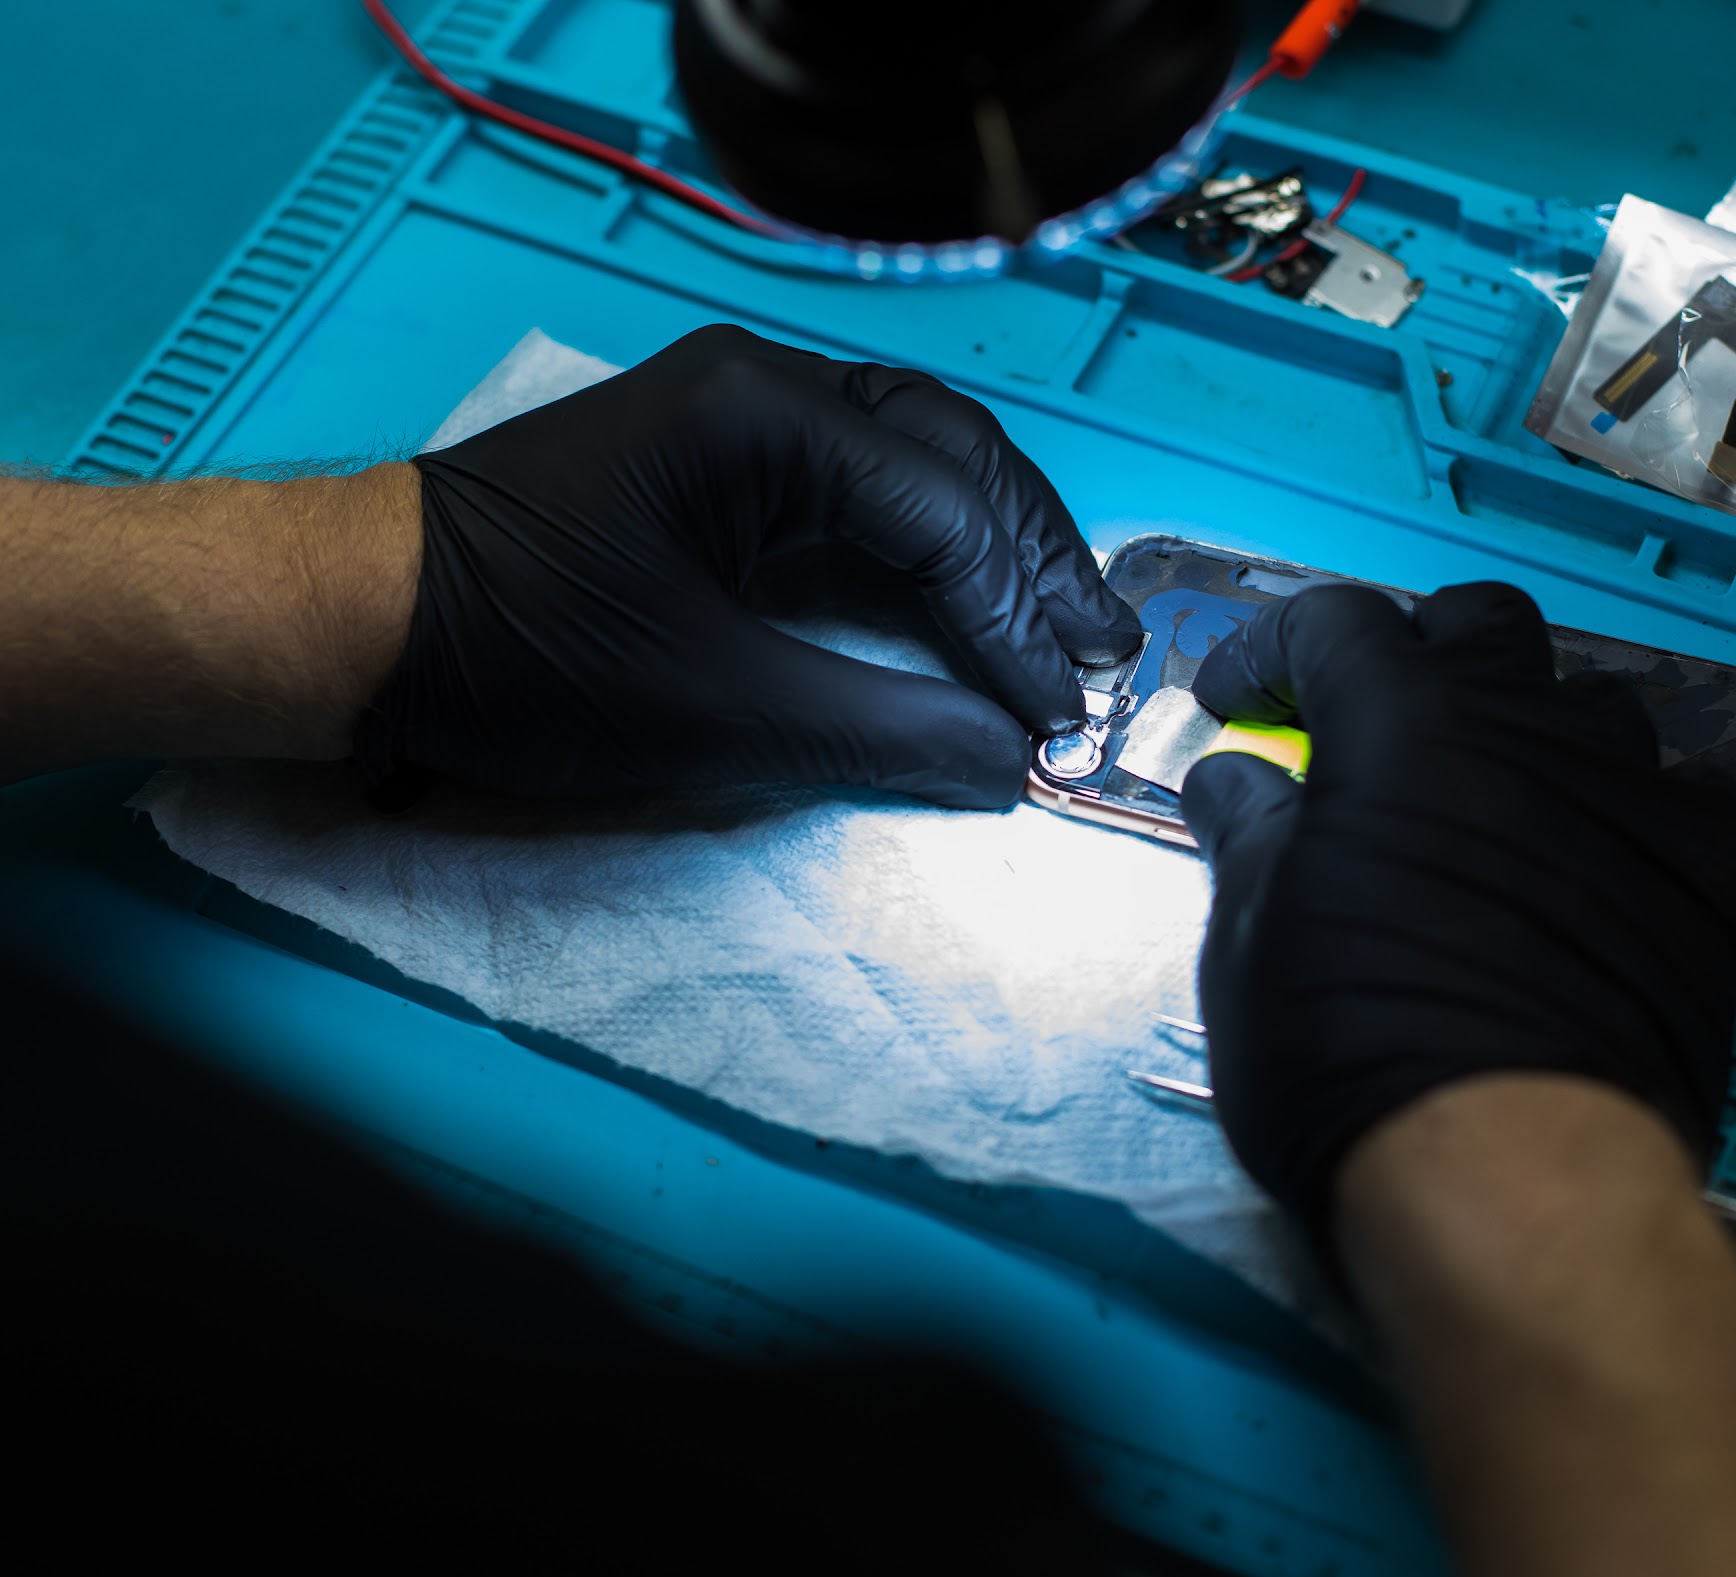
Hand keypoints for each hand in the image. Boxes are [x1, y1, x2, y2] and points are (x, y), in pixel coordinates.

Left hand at [356, 325, 1140, 804]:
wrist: (366, 629)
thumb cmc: (530, 657)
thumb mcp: (717, 709)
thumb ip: (883, 730)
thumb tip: (1011, 765)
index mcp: (764, 415)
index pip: (938, 509)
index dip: (1013, 619)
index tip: (1060, 713)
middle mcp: (766, 386)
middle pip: (950, 453)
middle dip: (1033, 557)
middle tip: (1103, 654)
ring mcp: (740, 416)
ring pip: (913, 460)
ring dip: (992, 544)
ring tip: (1064, 626)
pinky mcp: (720, 464)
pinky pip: (859, 490)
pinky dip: (926, 549)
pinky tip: (969, 598)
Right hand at [1178, 582, 1735, 1228]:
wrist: (1514, 1177)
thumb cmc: (1346, 1047)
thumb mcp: (1252, 936)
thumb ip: (1250, 833)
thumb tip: (1236, 777)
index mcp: (1401, 719)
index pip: (1333, 623)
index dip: (1269, 651)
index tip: (1236, 705)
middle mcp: (1528, 725)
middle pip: (1478, 626)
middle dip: (1413, 655)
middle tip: (1369, 736)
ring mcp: (1635, 792)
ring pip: (1585, 702)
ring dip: (1522, 731)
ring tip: (1487, 809)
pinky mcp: (1712, 875)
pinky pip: (1668, 799)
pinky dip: (1613, 816)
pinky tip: (1586, 877)